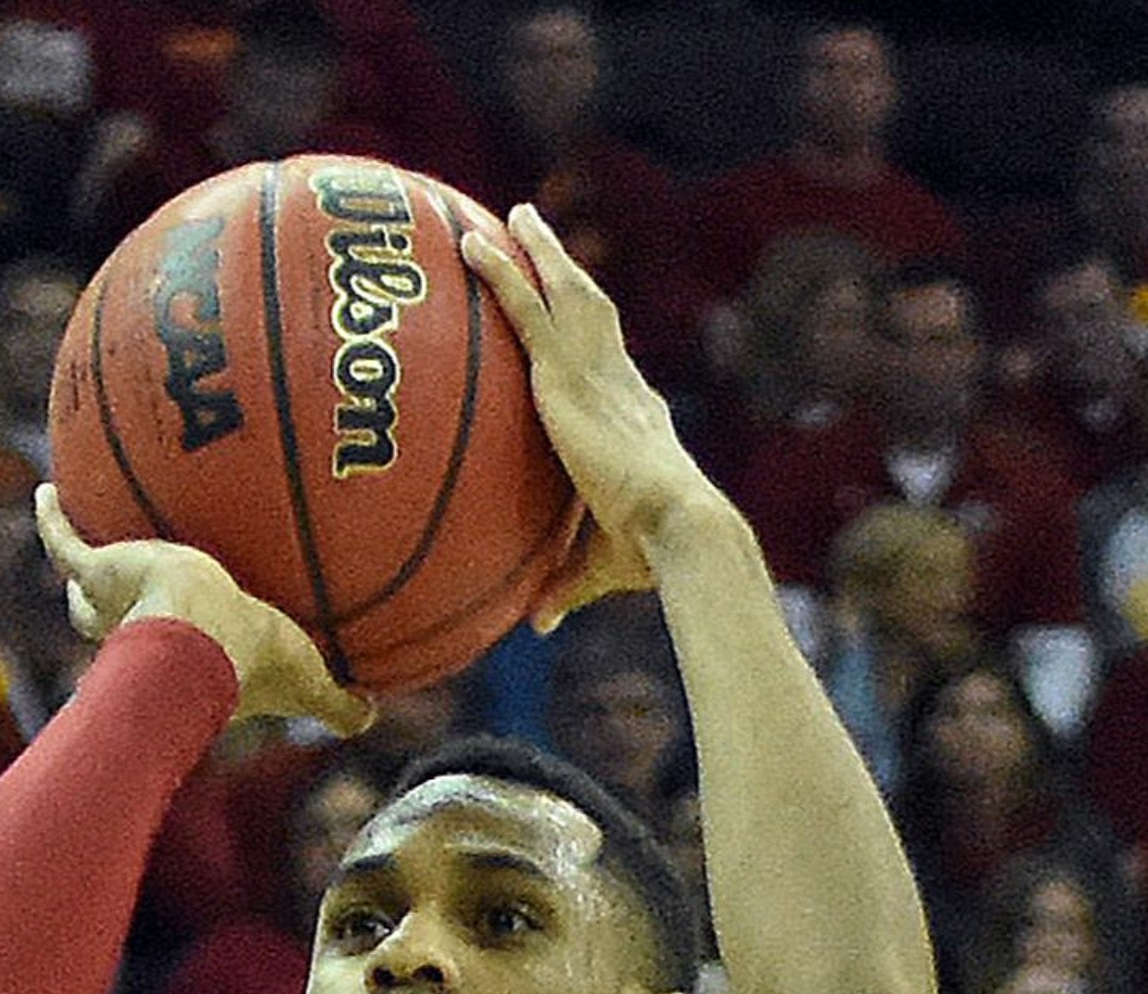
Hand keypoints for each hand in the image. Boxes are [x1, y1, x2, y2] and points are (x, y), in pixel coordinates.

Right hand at [34, 485, 369, 732]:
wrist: (199, 636)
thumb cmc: (249, 661)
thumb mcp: (306, 676)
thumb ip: (335, 700)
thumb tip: (371, 717)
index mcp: (179, 651)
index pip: (165, 648)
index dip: (163, 644)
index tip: (170, 633)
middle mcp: (136, 628)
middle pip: (110, 621)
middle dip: (107, 608)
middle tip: (110, 585)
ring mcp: (111, 595)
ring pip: (84, 584)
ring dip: (80, 568)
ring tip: (75, 534)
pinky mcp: (96, 567)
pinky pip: (62, 538)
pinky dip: (51, 518)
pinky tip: (44, 491)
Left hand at [459, 205, 719, 625]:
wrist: (676, 525)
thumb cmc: (651, 554)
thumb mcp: (596, 568)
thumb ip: (561, 586)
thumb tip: (536, 625)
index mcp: (632, 416)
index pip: (607, 363)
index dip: (589, 333)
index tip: (571, 310)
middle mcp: (619, 380)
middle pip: (588, 307)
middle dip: (563, 267)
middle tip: (536, 231)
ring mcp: (595, 370)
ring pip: (564, 291)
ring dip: (538, 249)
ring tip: (514, 213)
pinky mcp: (567, 374)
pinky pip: (524, 308)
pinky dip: (500, 272)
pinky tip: (472, 242)